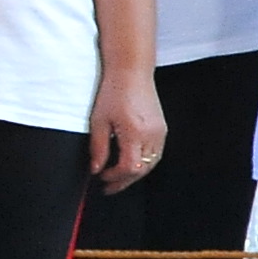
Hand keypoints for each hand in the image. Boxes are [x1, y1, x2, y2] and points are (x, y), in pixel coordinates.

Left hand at [89, 67, 166, 189]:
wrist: (132, 71)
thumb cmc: (114, 91)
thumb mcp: (98, 121)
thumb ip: (98, 147)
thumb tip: (96, 169)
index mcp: (134, 133)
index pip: (128, 168)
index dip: (113, 177)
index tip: (101, 177)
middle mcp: (151, 135)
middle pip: (142, 170)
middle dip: (124, 181)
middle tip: (109, 187)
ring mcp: (160, 132)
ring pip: (151, 163)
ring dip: (134, 173)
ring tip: (119, 178)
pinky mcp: (162, 128)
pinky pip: (155, 153)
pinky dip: (143, 162)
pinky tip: (130, 161)